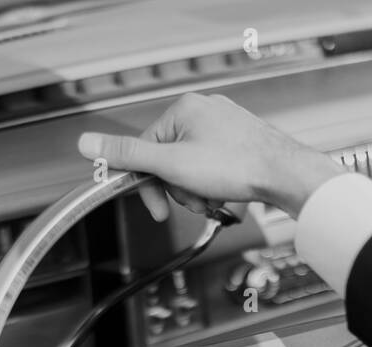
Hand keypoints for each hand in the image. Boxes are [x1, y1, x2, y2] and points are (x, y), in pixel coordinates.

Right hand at [77, 93, 341, 220]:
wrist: (284, 174)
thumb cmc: (235, 166)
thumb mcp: (171, 165)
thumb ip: (127, 156)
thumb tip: (86, 144)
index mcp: (182, 110)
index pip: (146, 151)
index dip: (149, 187)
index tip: (159, 211)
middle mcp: (203, 111)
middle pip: (169, 160)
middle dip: (179, 190)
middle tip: (196, 202)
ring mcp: (223, 125)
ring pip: (191, 167)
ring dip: (197, 192)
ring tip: (214, 200)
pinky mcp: (240, 140)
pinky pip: (213, 167)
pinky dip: (215, 186)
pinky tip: (227, 195)